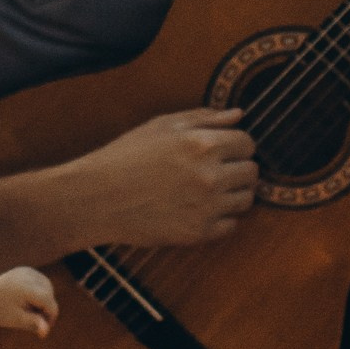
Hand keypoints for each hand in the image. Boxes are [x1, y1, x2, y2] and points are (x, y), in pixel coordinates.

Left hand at [0, 264, 55, 334]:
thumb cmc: (3, 313)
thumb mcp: (17, 320)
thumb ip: (33, 323)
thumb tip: (45, 332)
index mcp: (24, 288)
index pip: (48, 300)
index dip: (51, 315)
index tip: (45, 327)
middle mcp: (26, 275)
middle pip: (49, 294)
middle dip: (47, 308)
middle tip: (35, 319)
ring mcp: (27, 271)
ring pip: (48, 287)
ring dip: (45, 300)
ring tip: (30, 308)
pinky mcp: (27, 270)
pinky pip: (42, 282)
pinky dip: (41, 292)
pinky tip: (29, 299)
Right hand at [74, 107, 256, 245]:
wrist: (96, 198)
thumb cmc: (126, 156)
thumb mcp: (162, 126)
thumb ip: (204, 118)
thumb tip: (238, 115)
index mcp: (203, 144)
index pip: (248, 143)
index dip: (236, 145)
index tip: (222, 151)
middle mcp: (210, 176)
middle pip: (252, 172)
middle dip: (237, 169)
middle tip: (213, 171)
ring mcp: (207, 207)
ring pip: (246, 200)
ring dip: (232, 194)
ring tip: (204, 191)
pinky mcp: (199, 233)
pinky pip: (231, 225)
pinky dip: (220, 219)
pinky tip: (197, 209)